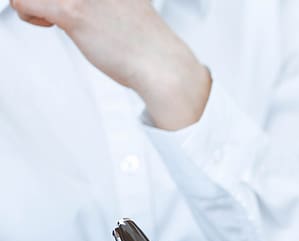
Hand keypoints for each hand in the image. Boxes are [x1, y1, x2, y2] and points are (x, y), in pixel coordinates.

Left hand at [10, 0, 210, 129]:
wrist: (163, 67)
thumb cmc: (146, 44)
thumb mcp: (125, 5)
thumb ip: (103, 2)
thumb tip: (83, 11)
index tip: (70, 7)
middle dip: (49, 0)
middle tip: (60, 12)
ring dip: (35, 2)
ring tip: (49, 17)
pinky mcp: (72, 10)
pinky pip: (24, 0)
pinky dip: (26, 12)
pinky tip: (46, 24)